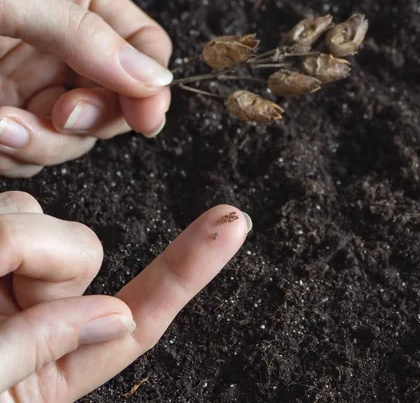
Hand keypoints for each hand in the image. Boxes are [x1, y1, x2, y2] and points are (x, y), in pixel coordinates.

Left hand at [0, 0, 172, 177]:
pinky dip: (21, 154)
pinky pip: (41, 151)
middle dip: (93, 116)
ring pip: (81, 133)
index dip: (151, 83)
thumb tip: (155, 78)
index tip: (145, 116)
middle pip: (119, 96)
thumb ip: (82, 35)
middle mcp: (64, 40)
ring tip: (0, 128)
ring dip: (47, 142)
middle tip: (60, 115)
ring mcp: (36, 82)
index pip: (143, 42)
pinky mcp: (11, 116)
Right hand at [0, 191, 250, 400]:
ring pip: (44, 218)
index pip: (138, 316)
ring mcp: (9, 276)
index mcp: (52, 371)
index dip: (188, 271)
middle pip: (84, 249)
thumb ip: (42, 349)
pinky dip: (0, 230)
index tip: (234, 226)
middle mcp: (36, 314)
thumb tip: (116, 314)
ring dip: (14, 239)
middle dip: (52, 258)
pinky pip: (13, 210)